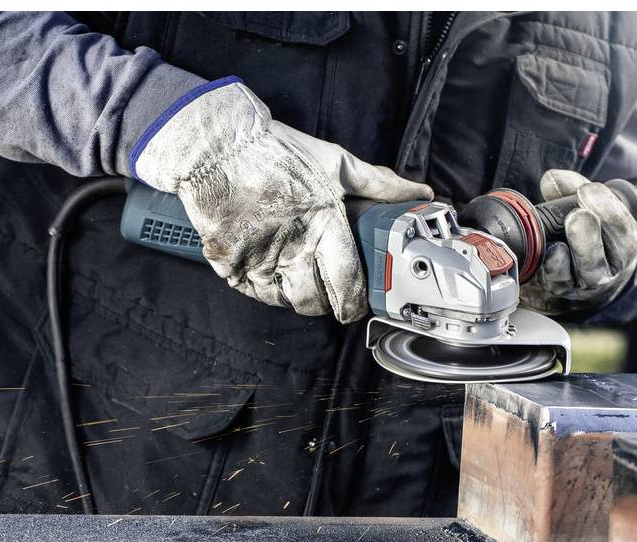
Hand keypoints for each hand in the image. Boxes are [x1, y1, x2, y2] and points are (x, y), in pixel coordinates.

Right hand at [131, 77, 432, 322]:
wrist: (217, 144)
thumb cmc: (278, 151)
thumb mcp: (334, 162)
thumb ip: (379, 183)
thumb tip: (419, 193)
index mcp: (322, 224)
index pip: (347, 283)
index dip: (356, 302)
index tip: (360, 302)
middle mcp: (289, 248)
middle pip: (316, 302)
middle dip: (329, 302)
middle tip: (331, 290)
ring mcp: (255, 259)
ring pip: (286, 302)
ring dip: (298, 296)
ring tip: (302, 275)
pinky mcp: (228, 263)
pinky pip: (255, 293)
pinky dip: (267, 288)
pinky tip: (273, 268)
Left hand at [519, 170, 636, 315]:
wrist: (577, 277)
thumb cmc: (587, 234)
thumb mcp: (589, 208)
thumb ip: (572, 188)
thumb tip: (552, 179)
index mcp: (622, 249)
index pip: (624, 234)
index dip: (609, 211)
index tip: (589, 190)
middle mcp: (603, 274)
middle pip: (598, 263)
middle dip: (587, 238)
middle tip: (577, 216)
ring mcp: (575, 288)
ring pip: (572, 279)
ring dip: (561, 262)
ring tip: (557, 244)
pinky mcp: (550, 294)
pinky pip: (545, 287)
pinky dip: (542, 273)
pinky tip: (539, 258)